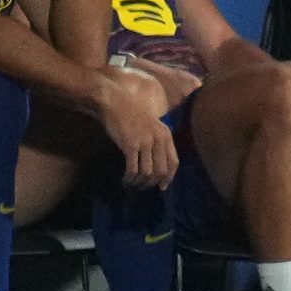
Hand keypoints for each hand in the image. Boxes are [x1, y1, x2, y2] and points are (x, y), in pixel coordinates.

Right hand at [93, 66, 176, 188]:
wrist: (116, 102)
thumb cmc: (132, 114)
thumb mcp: (152, 126)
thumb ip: (156, 141)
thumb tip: (156, 162)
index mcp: (166, 135)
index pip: (174, 162)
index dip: (169, 177)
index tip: (162, 187)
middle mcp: (159, 139)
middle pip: (161, 170)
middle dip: (152, 183)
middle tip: (142, 188)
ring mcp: (145, 142)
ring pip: (147, 173)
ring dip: (139, 183)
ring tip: (131, 185)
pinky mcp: (130, 145)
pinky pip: (133, 169)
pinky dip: (130, 178)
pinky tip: (124, 180)